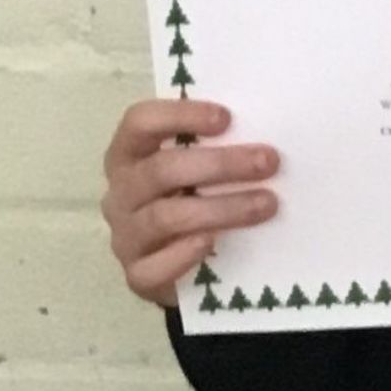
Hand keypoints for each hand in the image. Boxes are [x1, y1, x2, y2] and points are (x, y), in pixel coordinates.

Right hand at [102, 97, 279, 306]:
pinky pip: (155, 267)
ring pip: (165, 217)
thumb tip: (264, 138)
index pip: (139, 123)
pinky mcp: (137, 275)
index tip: (226, 118)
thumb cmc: (191, 204)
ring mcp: (126, 236)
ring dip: (221, 208)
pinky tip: (214, 243)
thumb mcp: (198, 174)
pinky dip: (184, 254)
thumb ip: (216, 151)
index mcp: (129, 156)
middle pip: (161, 170)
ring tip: (266, 204)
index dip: (179, 116)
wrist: (181, 271)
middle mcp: (121, 193)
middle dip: (220, 164)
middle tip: (268, 162)